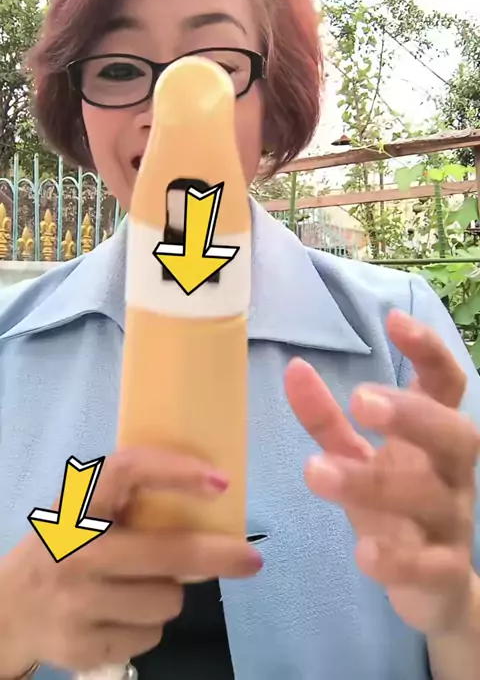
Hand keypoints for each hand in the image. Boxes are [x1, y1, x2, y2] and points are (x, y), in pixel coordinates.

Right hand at [0, 447, 261, 672]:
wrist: (6, 612)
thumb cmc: (64, 550)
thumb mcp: (84, 515)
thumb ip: (128, 504)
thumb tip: (211, 497)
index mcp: (77, 507)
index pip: (128, 471)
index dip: (176, 471)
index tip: (220, 481)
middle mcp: (76, 551)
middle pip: (168, 554)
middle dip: (218, 556)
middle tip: (251, 559)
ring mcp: (76, 603)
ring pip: (166, 602)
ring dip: (167, 596)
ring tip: (137, 588)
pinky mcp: (81, 647)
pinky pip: (149, 636)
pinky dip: (146, 627)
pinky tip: (118, 616)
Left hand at [286, 309, 479, 635]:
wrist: (436, 589)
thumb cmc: (395, 508)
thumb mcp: (359, 458)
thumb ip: (327, 418)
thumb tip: (294, 367)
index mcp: (435, 437)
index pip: (447, 385)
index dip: (429, 350)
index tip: (394, 321)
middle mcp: (452, 473)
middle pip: (455, 434)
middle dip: (412, 414)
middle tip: (361, 400)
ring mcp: (452, 523)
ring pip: (429, 497)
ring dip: (375, 483)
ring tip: (316, 471)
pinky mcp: (444, 573)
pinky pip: (430, 565)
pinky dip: (399, 559)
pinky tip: (362, 551)